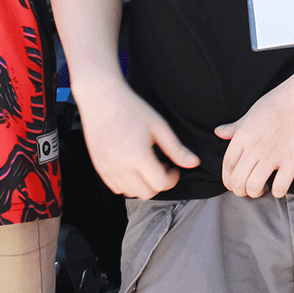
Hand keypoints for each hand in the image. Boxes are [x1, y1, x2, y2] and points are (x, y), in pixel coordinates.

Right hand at [76, 79, 198, 198]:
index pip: (160, 184)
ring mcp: (107, 170)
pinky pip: (116, 188)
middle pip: (146, 193)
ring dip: (143, 184)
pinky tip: (132, 165)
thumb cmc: (130, 108)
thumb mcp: (159, 126)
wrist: (101, 99)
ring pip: (131, 193)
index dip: (172, 178)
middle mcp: (120, 167)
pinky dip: (127, 183)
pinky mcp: (99, 169)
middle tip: (161, 165)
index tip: (173, 167)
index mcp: (137, 156)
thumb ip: (176, 149)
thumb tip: (194, 163)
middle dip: (159, 183)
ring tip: (146, 164)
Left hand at [214, 78, 293, 197]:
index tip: (234, 183)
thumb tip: (218, 132)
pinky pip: (280, 186)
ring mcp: (273, 154)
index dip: (228, 179)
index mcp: (243, 136)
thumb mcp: (251, 113)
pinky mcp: (292, 159)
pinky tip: (279, 186)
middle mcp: (255, 147)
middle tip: (248, 189)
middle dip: (240, 191)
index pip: (227, 166)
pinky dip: (278, 192)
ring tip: (262, 189)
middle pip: (237, 180)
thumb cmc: (279, 101)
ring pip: (254, 187)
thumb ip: (234, 127)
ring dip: (256, 193)